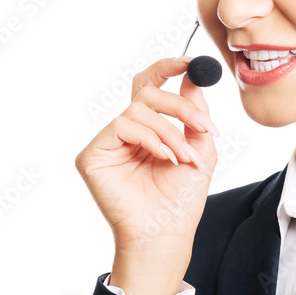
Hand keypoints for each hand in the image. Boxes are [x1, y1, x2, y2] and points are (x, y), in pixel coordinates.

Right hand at [75, 57, 218, 260]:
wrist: (167, 232)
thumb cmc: (180, 198)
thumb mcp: (200, 149)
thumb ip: (195, 113)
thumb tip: (193, 77)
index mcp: (149, 128)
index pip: (152, 87)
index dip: (168, 68)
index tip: (192, 63)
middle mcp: (126, 131)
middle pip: (147, 92)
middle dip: (179, 105)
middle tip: (203, 125)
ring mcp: (108, 142)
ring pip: (139, 109)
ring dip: (170, 131)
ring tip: (182, 157)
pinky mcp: (93, 154)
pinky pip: (122, 125)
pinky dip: (149, 138)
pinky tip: (163, 158)